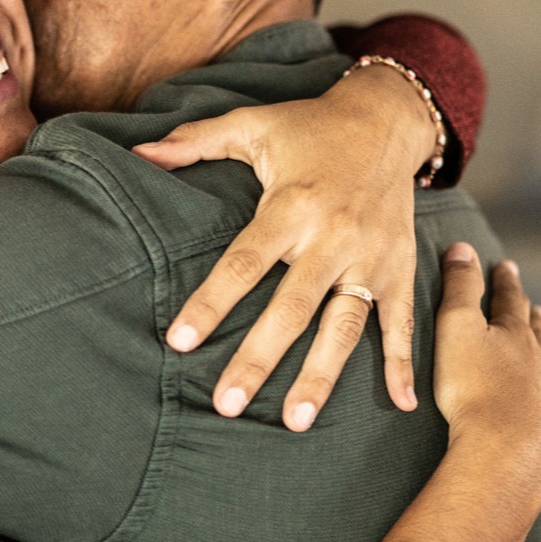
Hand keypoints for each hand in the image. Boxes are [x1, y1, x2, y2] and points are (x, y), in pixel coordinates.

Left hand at [133, 62, 434, 428]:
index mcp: (293, 205)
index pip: (244, 262)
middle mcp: (333, 237)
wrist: (387, 120)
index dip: (211, 302)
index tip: (180, 342)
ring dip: (321, 376)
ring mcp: (370, 257)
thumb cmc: (308, 126)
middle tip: (227, 404)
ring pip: (344, 325)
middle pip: (291, 307)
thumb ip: (193, 141)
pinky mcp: (400, 268)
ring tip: (294, 422)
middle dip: (258, 358)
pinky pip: (400, 321)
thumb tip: (137, 153)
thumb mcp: (251, 124)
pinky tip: (401, 405)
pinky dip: (403, 363)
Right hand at [434, 243, 540, 491]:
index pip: (511, 300)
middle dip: (535, 322)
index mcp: (516, 337)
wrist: (502, 450)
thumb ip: (460, 286)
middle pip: (539, 339)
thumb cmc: (472, 387)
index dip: (505, 282)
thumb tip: (464, 247)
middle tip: (538, 311)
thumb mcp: (455, 325)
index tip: (506, 266)